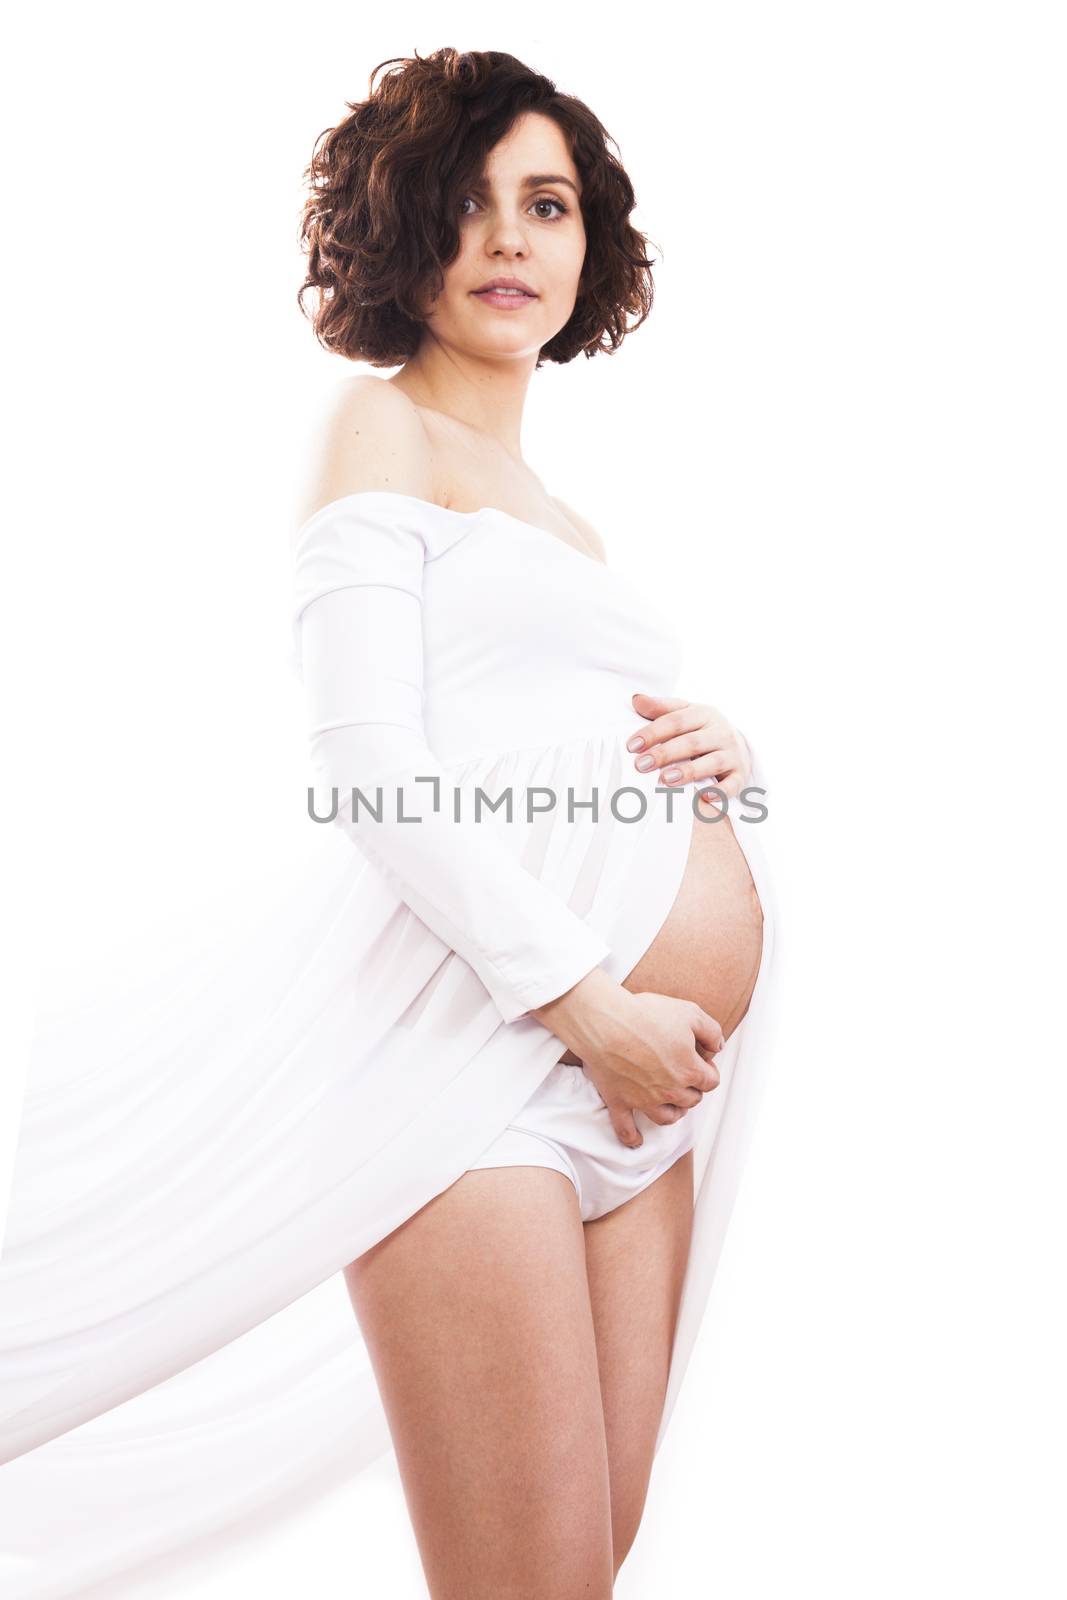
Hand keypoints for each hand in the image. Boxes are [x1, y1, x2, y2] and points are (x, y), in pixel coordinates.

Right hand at [535, 970, 723, 1148]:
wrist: (605, 1022)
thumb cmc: (646, 1014)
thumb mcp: (690, 1012)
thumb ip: (712, 1031)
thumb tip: (718, 1047)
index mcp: (689, 1070)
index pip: (711, 1081)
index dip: (709, 1069)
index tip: (701, 1059)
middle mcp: (670, 1091)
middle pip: (691, 1100)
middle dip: (692, 1088)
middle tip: (684, 1073)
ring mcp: (643, 1100)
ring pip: (667, 1117)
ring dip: (674, 1111)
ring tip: (672, 1101)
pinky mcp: (619, 1101)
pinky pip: (626, 1128)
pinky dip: (631, 1137)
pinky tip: (636, 1141)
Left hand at [626, 693, 751, 805]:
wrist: (736, 744)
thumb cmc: (701, 730)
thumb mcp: (684, 714)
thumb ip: (660, 708)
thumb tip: (636, 699)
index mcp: (704, 714)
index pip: (676, 720)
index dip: (653, 733)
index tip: (632, 746)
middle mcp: (721, 732)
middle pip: (692, 742)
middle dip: (665, 754)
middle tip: (641, 766)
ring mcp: (733, 753)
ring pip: (712, 762)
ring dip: (689, 771)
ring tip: (665, 780)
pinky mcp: (740, 774)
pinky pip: (733, 784)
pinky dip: (720, 792)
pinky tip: (704, 797)